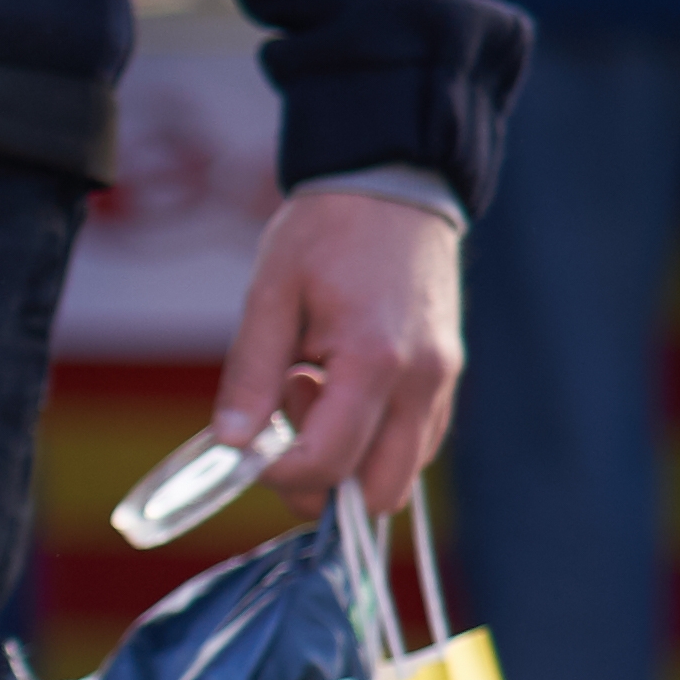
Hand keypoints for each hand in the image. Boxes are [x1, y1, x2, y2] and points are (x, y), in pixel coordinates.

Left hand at [221, 184, 463, 517]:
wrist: (394, 185)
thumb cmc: (326, 232)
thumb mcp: (270, 295)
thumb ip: (250, 376)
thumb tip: (231, 448)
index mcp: (374, 360)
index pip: (329, 464)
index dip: (279, 474)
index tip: (249, 448)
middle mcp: (422, 381)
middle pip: (379, 493)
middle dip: (322, 483)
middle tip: (285, 426)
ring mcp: (443, 383)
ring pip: (401, 475)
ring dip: (350, 461)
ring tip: (315, 393)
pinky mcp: (448, 379)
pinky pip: (415, 443)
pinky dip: (373, 442)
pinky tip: (341, 391)